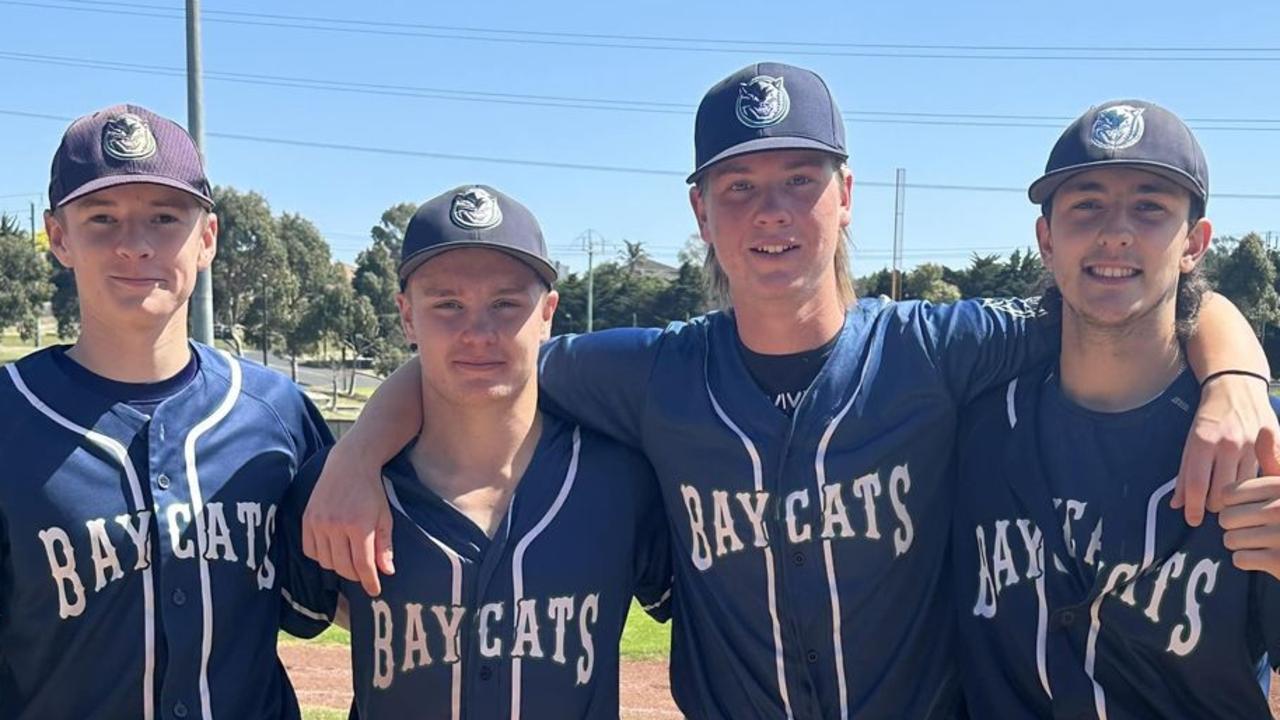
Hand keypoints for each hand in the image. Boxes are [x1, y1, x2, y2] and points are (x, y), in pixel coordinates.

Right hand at [302, 444, 394, 595]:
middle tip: (364, 572)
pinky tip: (333, 550)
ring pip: (326, 562)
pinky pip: (310, 551)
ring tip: (350, 559)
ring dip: (339, 566)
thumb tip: (387, 571)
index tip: (374, 591)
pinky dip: (322, 556)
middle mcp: (335, 525)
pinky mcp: (307, 519)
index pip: (362, 564)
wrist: (349, 464)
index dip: (369, 581)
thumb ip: (384, 545)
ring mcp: (318, 522)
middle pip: (343, 567)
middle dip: (356, 575)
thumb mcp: (385, 517)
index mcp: (359, 525)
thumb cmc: (371, 491)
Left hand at [1174, 374, 1276, 525]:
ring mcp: (1251, 444)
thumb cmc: (1210, 418)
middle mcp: (1228, 443)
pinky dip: (1256, 486)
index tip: (1192, 519)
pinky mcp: (1271, 442)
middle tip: (1211, 504)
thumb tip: (1177, 504)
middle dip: (1214, 505)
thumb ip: (1184, 474)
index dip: (1194, 508)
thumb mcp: (1190, 442)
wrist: (1235, 387)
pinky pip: (1265, 475)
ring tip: (1228, 495)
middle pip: (1222, 492)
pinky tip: (1251, 488)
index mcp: (1202, 442)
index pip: (1197, 485)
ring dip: (1235, 499)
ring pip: (1244, 489)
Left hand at [1220, 427, 1279, 579]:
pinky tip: (1265, 557)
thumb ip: (1274, 459)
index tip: (1247, 508)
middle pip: (1226, 517)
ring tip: (1261, 542)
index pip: (1228, 493)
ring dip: (1241, 544)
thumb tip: (1263, 429)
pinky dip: (1248, 560)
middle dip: (1234, 526)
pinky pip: (1240, 559)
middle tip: (1254, 529)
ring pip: (1230, 539)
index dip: (1232, 504)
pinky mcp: (1279, 562)